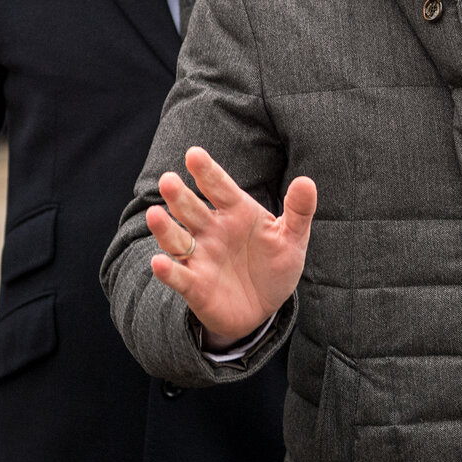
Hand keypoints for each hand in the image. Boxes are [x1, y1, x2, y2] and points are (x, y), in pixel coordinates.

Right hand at [146, 146, 314, 347]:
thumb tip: (307, 181)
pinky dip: (168, 271)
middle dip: (179, 196)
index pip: (219, 187)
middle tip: (168, 180)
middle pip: (192, 210)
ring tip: (154, 214)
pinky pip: (179, 276)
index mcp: (236, 212)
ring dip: (165, 228)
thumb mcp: (293, 237)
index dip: (207, 172)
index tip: (194, 154)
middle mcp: (212, 230)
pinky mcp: (195, 285)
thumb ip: (299, 210)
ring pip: (177, 239)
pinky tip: (159, 262)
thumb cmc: (275, 265)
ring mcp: (201, 257)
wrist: (265, 307)